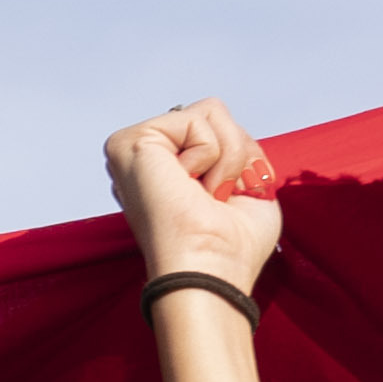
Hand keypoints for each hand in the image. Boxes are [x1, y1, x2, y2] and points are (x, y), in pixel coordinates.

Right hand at [102, 100, 283, 291]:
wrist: (210, 269)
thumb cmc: (232, 246)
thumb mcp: (251, 183)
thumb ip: (236, 145)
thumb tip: (212, 114)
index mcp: (169, 173)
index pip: (219, 133)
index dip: (239, 162)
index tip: (224, 206)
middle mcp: (149, 161)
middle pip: (216, 117)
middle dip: (235, 154)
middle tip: (217, 199)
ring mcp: (137, 150)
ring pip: (210, 112)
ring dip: (227, 157)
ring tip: (205, 194)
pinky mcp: (131, 142)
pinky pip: (197, 118)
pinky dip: (211, 154)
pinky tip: (190, 187)